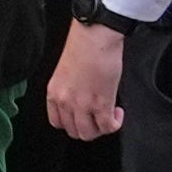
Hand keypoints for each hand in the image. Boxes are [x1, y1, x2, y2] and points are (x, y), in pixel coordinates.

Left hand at [43, 18, 126, 141]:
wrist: (94, 37)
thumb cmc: (82, 47)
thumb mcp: (66, 73)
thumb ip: (69, 91)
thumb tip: (81, 101)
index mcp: (53, 92)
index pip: (57, 123)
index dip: (73, 123)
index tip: (83, 118)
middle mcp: (64, 101)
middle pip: (74, 131)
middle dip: (89, 128)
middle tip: (99, 118)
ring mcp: (82, 105)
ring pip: (89, 134)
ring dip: (102, 128)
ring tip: (109, 115)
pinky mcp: (101, 104)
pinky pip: (107, 127)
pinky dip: (115, 124)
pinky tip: (118, 113)